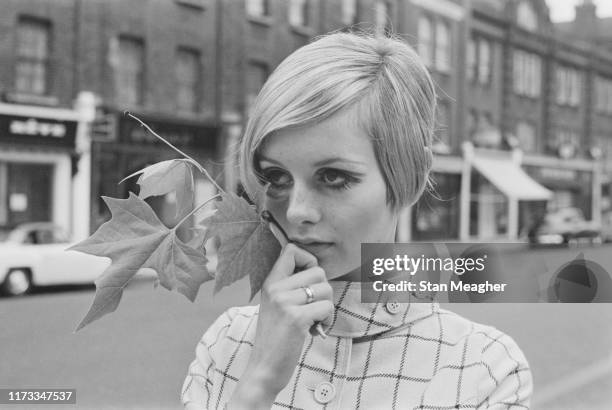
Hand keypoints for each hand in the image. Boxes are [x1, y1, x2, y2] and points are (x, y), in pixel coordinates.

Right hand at [228, 243, 333, 407]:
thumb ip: (290, 286)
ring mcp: (284, 302)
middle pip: (318, 272)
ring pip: (326, 289)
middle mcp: (275, 288)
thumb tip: (318, 270)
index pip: (292, 250)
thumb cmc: (276, 338)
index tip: (309, 281)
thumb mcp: (276, 305)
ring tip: (313, 320)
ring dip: (327, 307)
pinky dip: (327, 320)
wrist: (263, 369)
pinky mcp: (296, 318)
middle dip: (323, 291)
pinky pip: (327, 307)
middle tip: (312, 309)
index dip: (309, 261)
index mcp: (270, 282)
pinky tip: (315, 330)